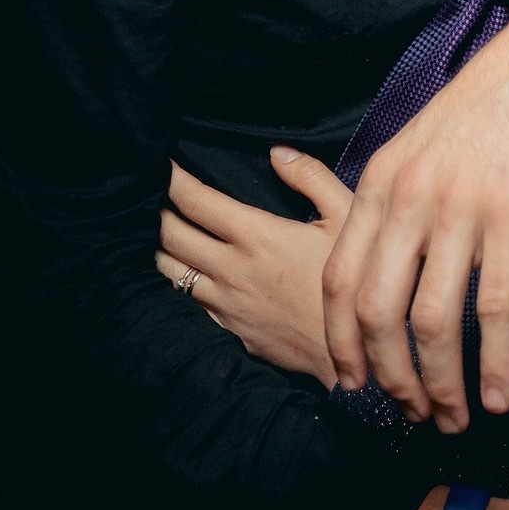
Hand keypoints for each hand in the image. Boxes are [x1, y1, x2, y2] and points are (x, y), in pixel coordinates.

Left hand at [154, 148, 351, 386]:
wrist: (354, 356)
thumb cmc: (355, 283)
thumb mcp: (347, 218)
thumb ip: (311, 178)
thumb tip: (277, 152)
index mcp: (257, 236)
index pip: (195, 200)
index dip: (171, 178)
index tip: (162, 163)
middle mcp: (231, 268)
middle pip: (170, 234)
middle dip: (155, 209)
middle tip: (153, 194)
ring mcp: (225, 303)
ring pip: (169, 270)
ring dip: (160, 247)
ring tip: (160, 231)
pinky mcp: (229, 330)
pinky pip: (189, 302)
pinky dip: (179, 281)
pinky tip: (187, 272)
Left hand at [323, 0, 508, 434]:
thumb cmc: (491, 103)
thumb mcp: (420, 143)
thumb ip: (394, 199)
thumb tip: (384, 263)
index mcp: (381, 181)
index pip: (340, 280)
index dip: (343, 343)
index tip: (356, 383)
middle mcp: (411, 198)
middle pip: (379, 312)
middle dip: (391, 378)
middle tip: (412, 413)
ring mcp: (461, 209)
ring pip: (434, 322)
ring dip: (442, 383)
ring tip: (456, 416)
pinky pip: (498, 309)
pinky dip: (497, 363)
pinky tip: (502, 395)